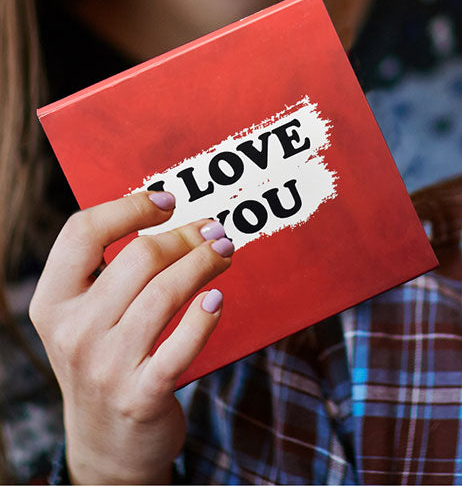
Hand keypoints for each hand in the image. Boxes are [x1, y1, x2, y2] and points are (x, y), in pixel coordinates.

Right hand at [29, 191, 232, 484]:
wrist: (107, 443)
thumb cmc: (107, 357)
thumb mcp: (88, 314)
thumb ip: (110, 267)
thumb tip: (166, 205)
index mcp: (53, 303)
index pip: (82, 233)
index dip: (130, 207)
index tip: (169, 201)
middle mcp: (73, 333)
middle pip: (140, 257)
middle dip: (186, 236)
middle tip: (215, 231)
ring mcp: (106, 367)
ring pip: (166, 292)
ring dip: (205, 263)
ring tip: (226, 252)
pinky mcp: (142, 396)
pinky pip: (181, 346)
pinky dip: (204, 317)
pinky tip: (217, 298)